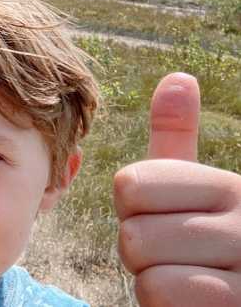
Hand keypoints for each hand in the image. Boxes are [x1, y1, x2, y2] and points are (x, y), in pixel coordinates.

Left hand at [114, 72, 240, 305]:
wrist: (231, 303)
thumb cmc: (201, 249)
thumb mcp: (189, 190)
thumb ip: (178, 139)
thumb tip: (180, 76)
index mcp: (232, 188)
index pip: (130, 184)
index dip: (131, 210)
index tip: (164, 222)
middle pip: (133, 229)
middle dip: (138, 252)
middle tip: (173, 259)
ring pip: (144, 262)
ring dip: (150, 280)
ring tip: (183, 280)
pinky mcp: (238, 305)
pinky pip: (161, 292)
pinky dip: (161, 303)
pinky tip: (190, 303)